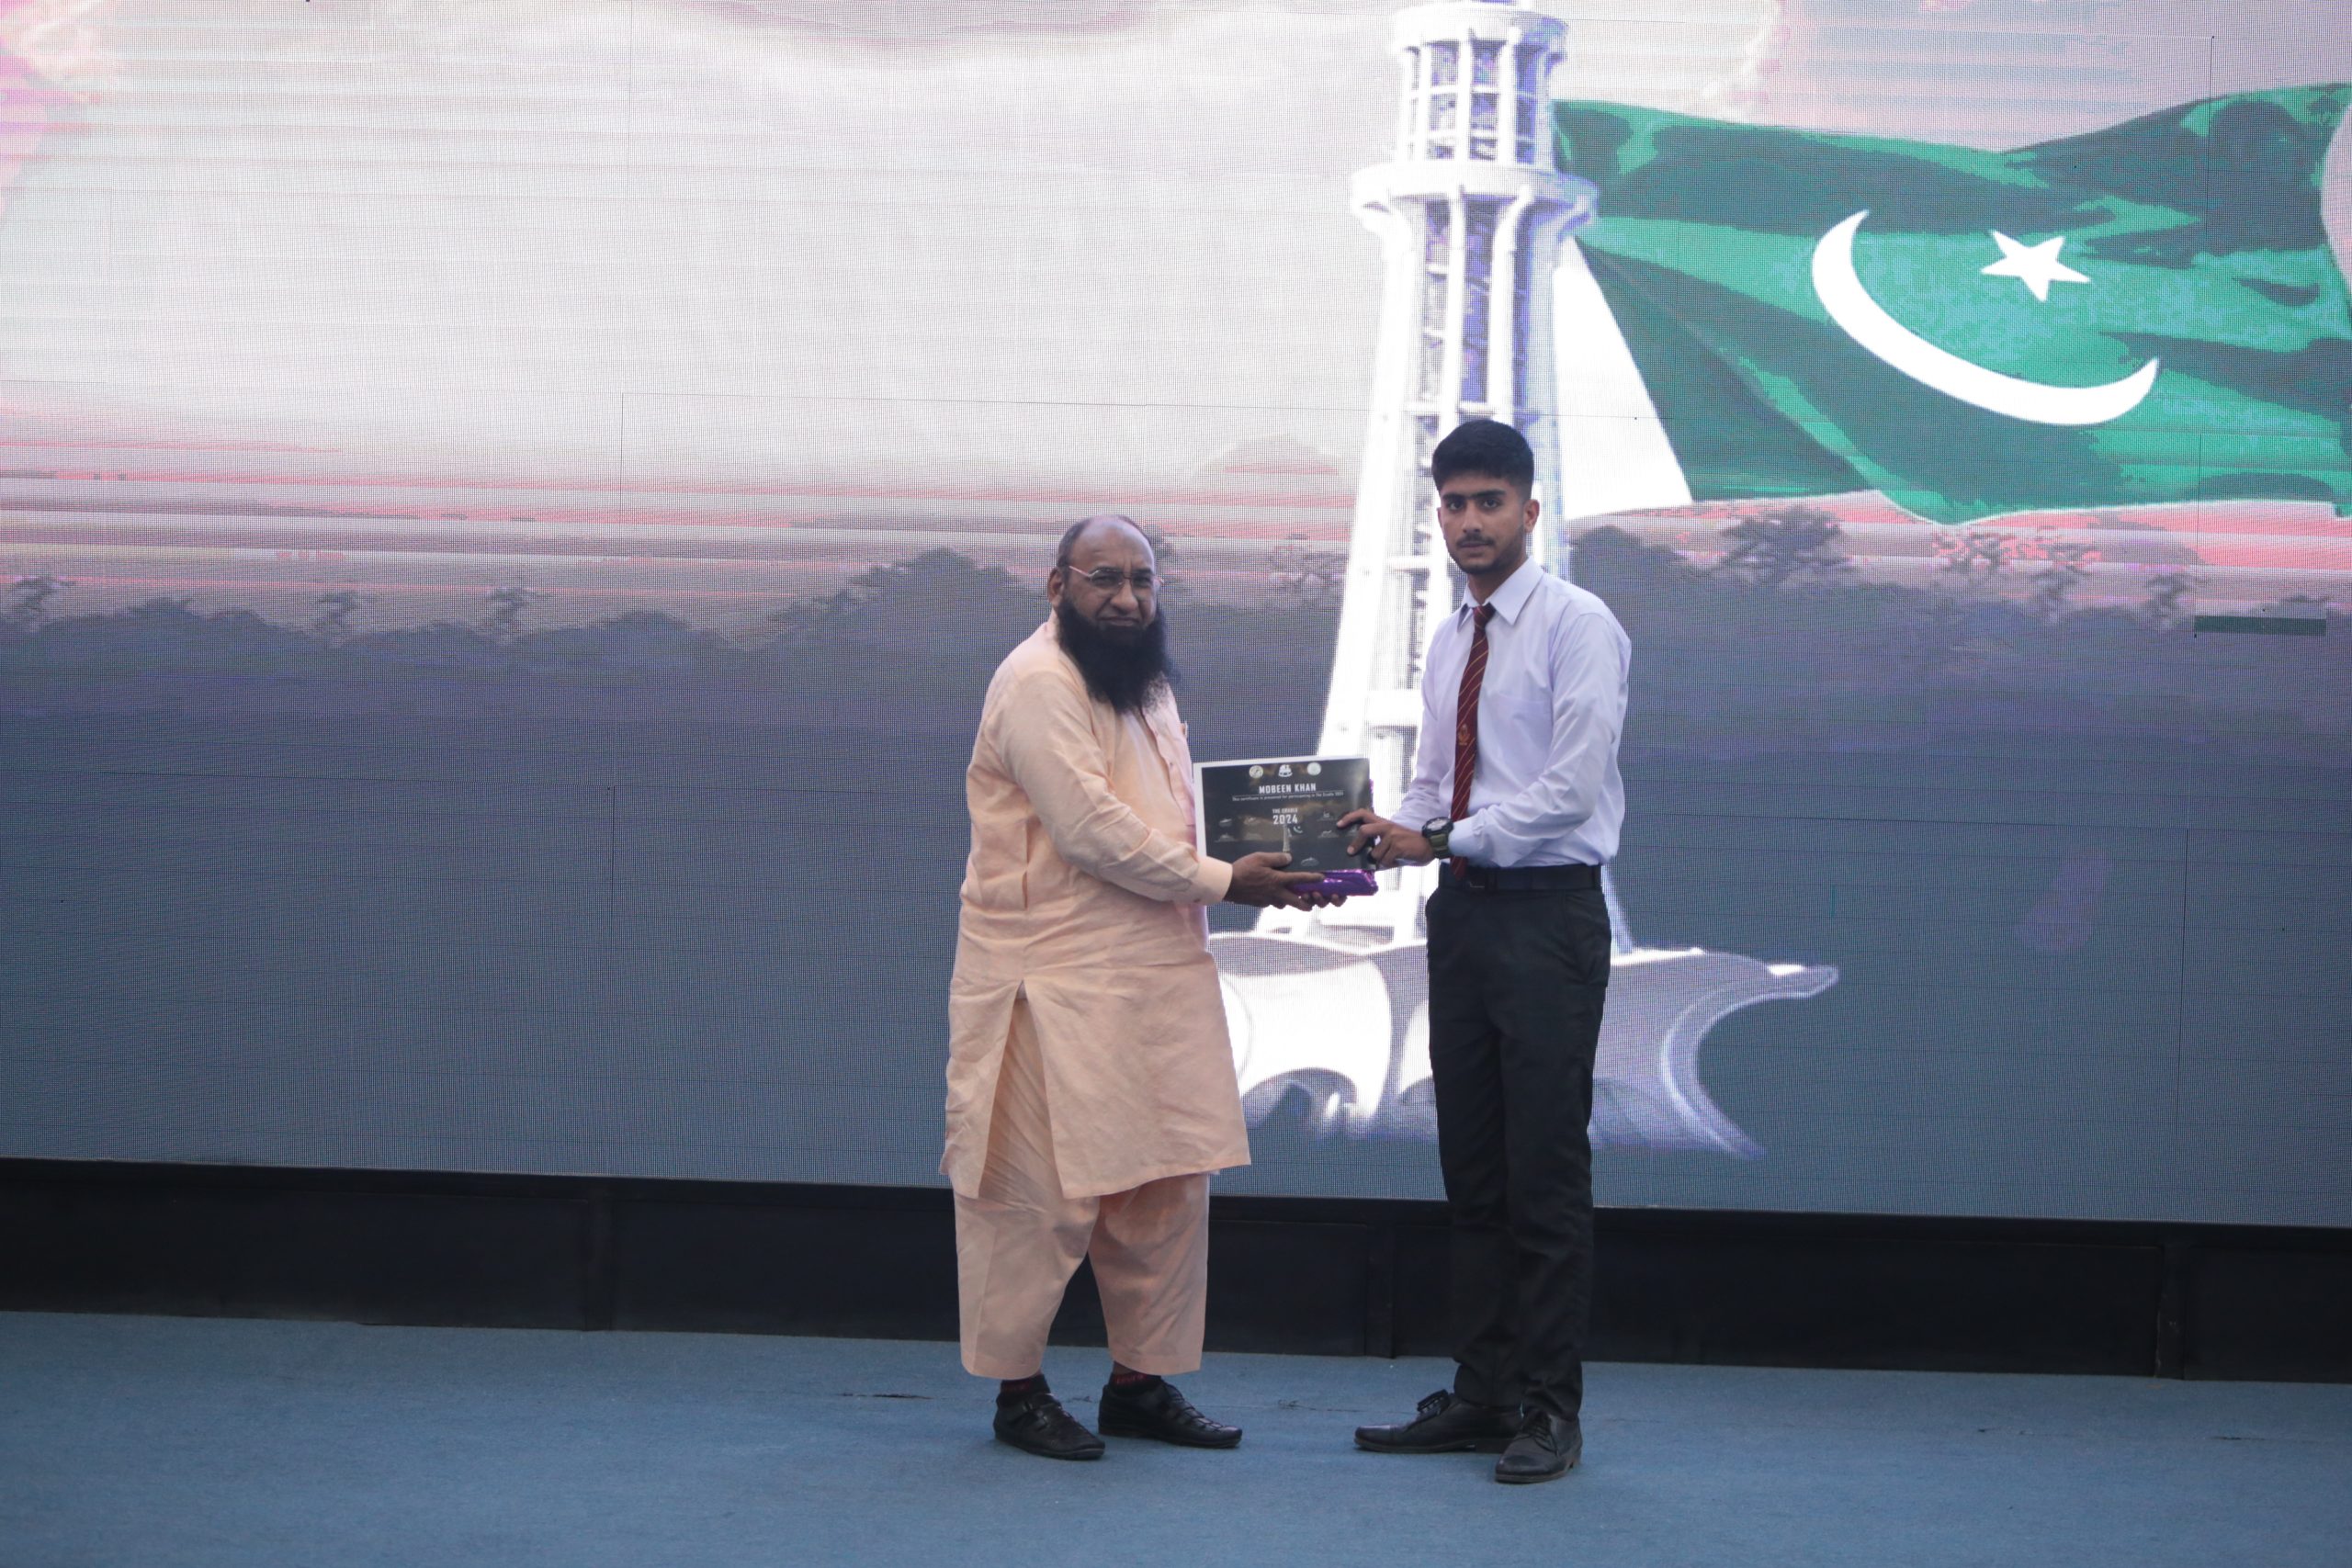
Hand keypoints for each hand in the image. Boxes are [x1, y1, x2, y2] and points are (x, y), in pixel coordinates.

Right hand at [1224, 851, 1338, 909]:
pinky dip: (1274, 900)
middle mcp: (1276, 892)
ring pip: (1283, 904)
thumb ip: (1276, 858)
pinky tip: (1269, 894)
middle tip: (1311, 903)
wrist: (1227, 885)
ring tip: (1289, 896)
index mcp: (1278, 880)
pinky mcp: (1259, 904)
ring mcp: (1268, 900)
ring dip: (1288, 902)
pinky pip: (1271, 903)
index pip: (1300, 879)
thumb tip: (1289, 858)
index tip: (1322, 878)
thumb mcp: (1260, 857)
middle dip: (1306, 904)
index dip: (1313, 878)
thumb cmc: (1243, 869)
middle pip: (1296, 902)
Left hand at [1338, 808, 1432, 869]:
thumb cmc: (1408, 844)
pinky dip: (1390, 864)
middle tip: (1350, 852)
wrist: (1430, 845)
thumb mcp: (1393, 838)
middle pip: (1364, 831)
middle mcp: (1386, 827)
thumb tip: (1362, 856)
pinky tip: (1398, 860)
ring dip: (1381, 860)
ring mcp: (1392, 836)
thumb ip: (1378, 843)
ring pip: (1375, 853)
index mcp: (1383, 823)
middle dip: (1356, 843)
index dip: (1350, 817)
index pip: (1364, 813)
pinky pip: (1385, 860)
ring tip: (1392, 858)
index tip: (1339, 824)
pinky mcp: (1397, 846)